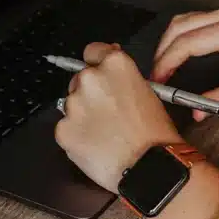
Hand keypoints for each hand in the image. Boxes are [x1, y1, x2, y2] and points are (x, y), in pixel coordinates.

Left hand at [55, 43, 181, 193]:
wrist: (149, 167)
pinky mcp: (63, 129)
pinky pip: (65, 128)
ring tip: (105, 134)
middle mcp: (91, 79)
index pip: (93, 51)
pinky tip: (95, 145)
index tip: (100, 74)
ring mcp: (73, 104)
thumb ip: (123, 76)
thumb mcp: (148, 92)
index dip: (97, 64)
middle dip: (90, 94)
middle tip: (108, 114)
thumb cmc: (155, 135)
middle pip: (80, 79)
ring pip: (71, 105)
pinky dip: (76, 136)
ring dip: (82, 115)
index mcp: (115, 65)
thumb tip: (109, 62)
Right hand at [152, 4, 218, 120]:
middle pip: (180, 26)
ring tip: (163, 66)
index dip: (168, 61)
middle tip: (156, 75)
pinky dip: (180, 37)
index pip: (188, 43)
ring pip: (184, 20)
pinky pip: (194, 20)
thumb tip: (195, 112)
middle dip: (163, 51)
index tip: (158, 79)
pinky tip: (175, 54)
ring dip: (169, 42)